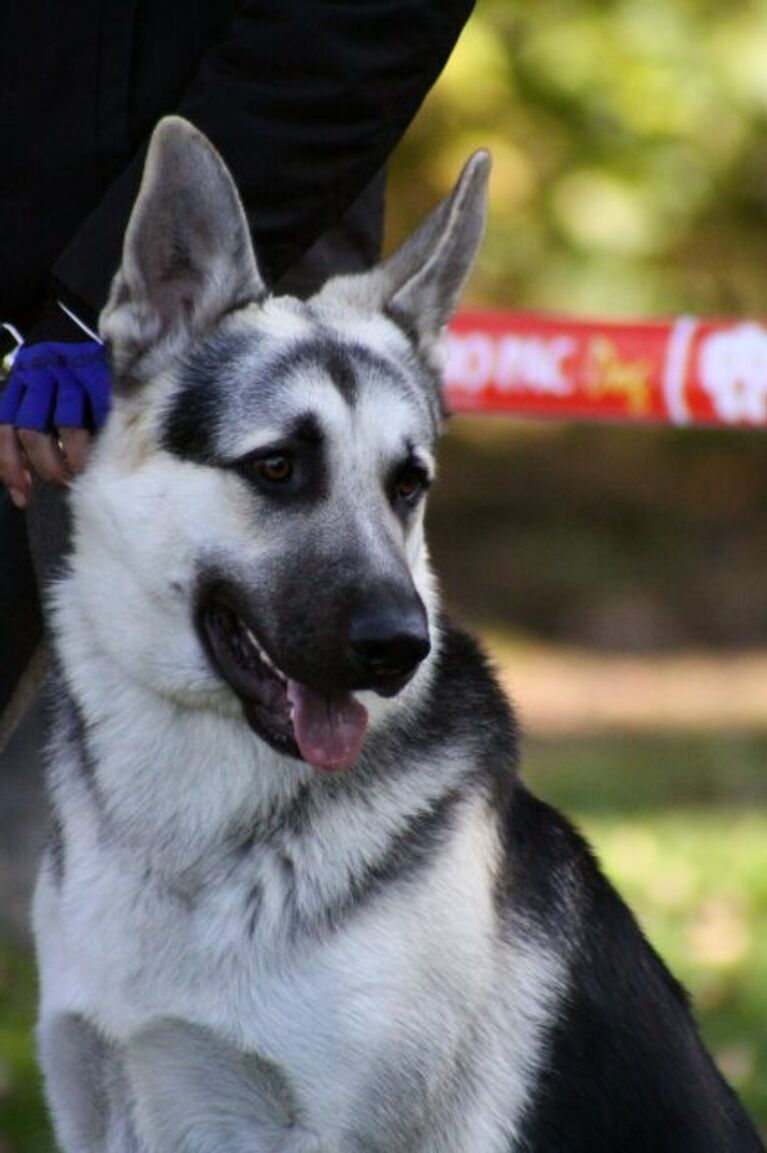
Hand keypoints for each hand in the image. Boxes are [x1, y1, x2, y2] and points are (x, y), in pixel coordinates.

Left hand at [0, 306, 110, 506]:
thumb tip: (22, 493)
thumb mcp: (42, 406)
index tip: (24, 495)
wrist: (109, 339)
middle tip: (61, 484)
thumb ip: (31, 440)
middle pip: (32, 429)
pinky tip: (99, 459)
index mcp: (20, 381)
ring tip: (80, 476)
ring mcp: (71, 373)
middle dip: (45, 466)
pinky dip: (96, 443)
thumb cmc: (73, 386)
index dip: (10, 465)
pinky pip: (97, 417)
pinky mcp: (100, 377)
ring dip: (72, 459)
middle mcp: (39, 373)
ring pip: (66, 426)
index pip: (4, 426)